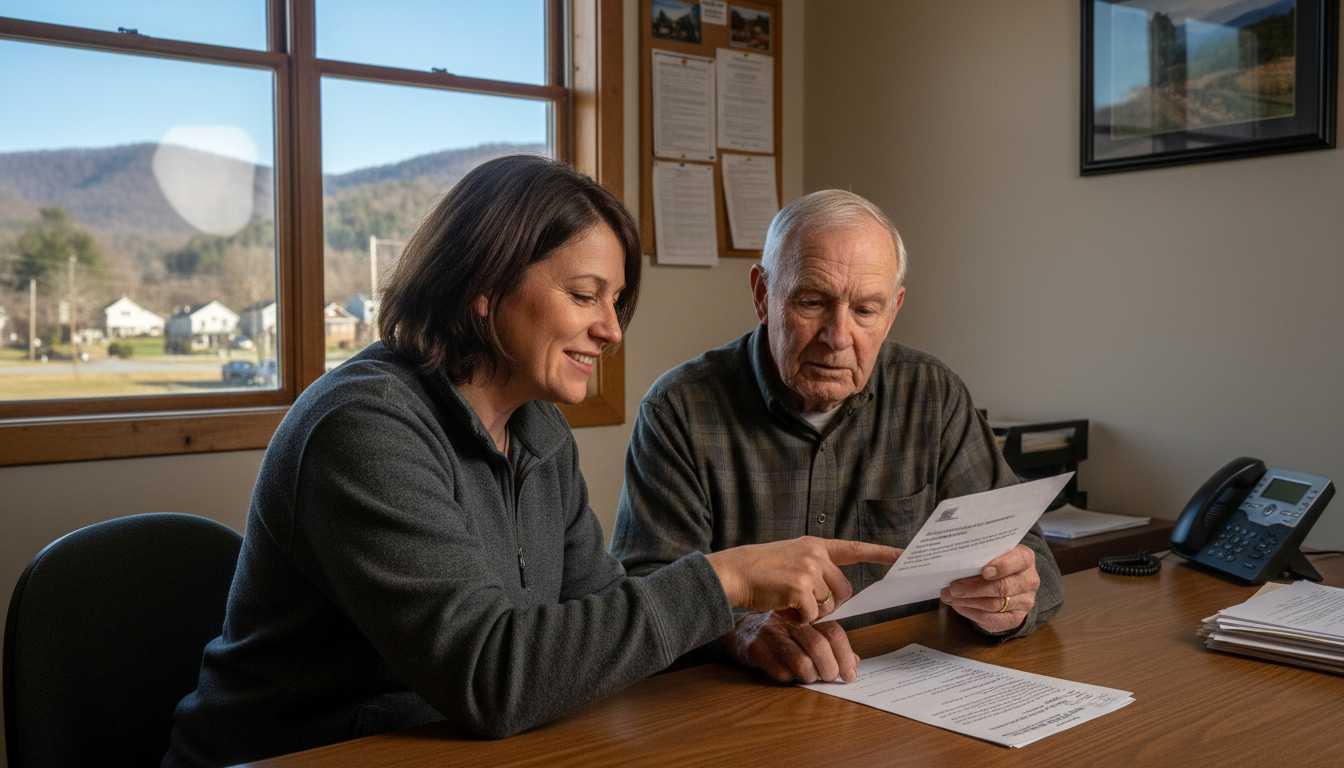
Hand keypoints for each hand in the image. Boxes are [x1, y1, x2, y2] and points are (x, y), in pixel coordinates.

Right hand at [706, 536, 900, 623]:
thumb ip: (815, 568)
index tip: (902, 554)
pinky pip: (812, 616)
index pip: (854, 548)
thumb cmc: (760, 570)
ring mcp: (808, 570)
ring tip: (787, 602)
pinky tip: (782, 608)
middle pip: (843, 591)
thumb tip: (835, 594)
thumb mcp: (791, 558)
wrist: (734, 572)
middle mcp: (815, 554)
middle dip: (828, 604)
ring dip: (810, 613)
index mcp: (815, 545)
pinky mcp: (799, 588)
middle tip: (803, 603)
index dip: (880, 553)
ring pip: (828, 606)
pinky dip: (798, 619)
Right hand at [725, 611, 858, 683]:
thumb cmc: (779, 635)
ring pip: (800, 660)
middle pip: (818, 645)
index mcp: (806, 617)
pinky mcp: (754, 648)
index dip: (846, 656)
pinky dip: (789, 678)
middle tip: (829, 678)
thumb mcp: (805, 635)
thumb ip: (830, 646)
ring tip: (810, 678)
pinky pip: (779, 670)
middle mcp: (789, 622)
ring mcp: (771, 634)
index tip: (849, 675)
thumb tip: (854, 663)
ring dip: (810, 676)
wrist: (740, 632)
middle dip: (829, 668)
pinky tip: (788, 675)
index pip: (833, 633)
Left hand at [940, 544, 1038, 633]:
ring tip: (950, 597)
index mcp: (1025, 558)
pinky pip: (994, 620)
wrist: (1006, 582)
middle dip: (974, 588)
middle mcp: (1029, 580)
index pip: (1019, 560)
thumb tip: (954, 565)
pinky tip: (959, 607)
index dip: (1002, 566)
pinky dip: (973, 613)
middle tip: (954, 588)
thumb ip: (980, 557)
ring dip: (969, 602)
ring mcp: (1025, 601)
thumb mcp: (990, 555)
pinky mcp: (1016, 618)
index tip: (984, 571)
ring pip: (995, 604)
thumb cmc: (993, 563)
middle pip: (1003, 587)